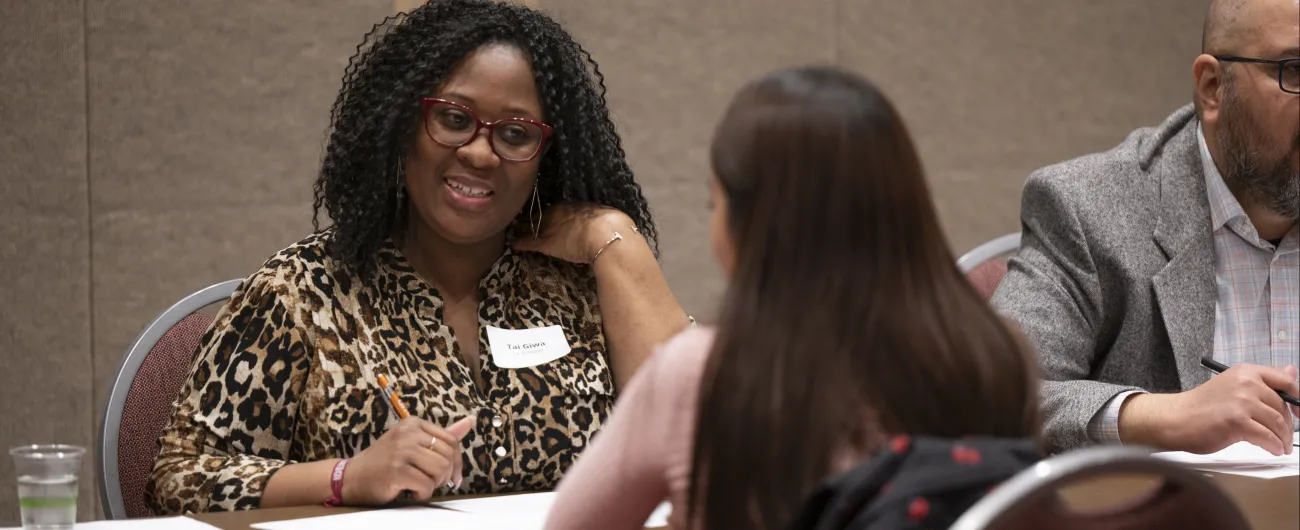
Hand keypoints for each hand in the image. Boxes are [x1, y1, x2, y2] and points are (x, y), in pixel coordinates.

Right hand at [341, 416, 473, 504]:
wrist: (352, 477)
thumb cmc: (385, 462)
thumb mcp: (412, 443)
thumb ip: (441, 435)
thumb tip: (470, 421)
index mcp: (413, 423)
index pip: (452, 441)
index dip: (457, 462)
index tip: (452, 476)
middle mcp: (408, 433)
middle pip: (448, 456)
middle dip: (445, 475)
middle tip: (432, 483)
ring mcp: (401, 450)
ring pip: (440, 470)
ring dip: (434, 485)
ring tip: (420, 486)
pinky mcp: (396, 470)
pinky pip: (427, 485)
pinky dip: (422, 494)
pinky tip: (411, 492)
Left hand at [513, 203, 634, 263]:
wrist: (608, 235)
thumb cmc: (614, 226)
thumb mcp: (610, 218)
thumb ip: (607, 220)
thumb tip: (619, 223)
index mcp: (575, 204)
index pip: (559, 208)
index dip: (552, 214)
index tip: (548, 216)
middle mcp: (560, 211)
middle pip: (542, 215)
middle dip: (534, 218)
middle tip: (524, 221)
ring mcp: (552, 226)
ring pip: (533, 226)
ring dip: (524, 229)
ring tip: (516, 230)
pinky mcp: (547, 242)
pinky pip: (529, 242)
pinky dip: (521, 243)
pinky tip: (514, 245)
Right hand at [1122, 364, 1298, 455]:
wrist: (1176, 419)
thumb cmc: (1201, 406)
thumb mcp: (1233, 386)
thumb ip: (1262, 382)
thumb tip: (1292, 372)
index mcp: (1246, 372)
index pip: (1285, 380)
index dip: (1298, 398)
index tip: (1299, 413)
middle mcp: (1246, 383)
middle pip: (1282, 406)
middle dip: (1288, 426)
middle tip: (1284, 437)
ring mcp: (1242, 402)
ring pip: (1278, 423)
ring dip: (1282, 439)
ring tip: (1280, 446)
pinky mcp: (1238, 422)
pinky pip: (1267, 436)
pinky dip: (1273, 446)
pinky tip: (1273, 449)